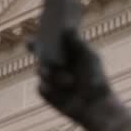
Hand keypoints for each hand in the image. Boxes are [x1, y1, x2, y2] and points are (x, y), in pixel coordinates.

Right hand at [28, 0, 113, 125]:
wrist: (97, 105)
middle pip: (39, 54)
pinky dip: (49, 89)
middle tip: (34, 44)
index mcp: (64, 54)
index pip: (48, 41)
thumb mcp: (89, 57)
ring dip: (51, 74)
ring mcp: (50, 80)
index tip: (39, 25)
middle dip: (34, 48)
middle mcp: (54, 65)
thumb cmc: (96, 79)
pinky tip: (58, 91)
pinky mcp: (48, 95)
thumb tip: (67, 27)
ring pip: (41, 71)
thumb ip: (78, 43)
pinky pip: (42, 89)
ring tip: (68, 80)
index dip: (41, 33)